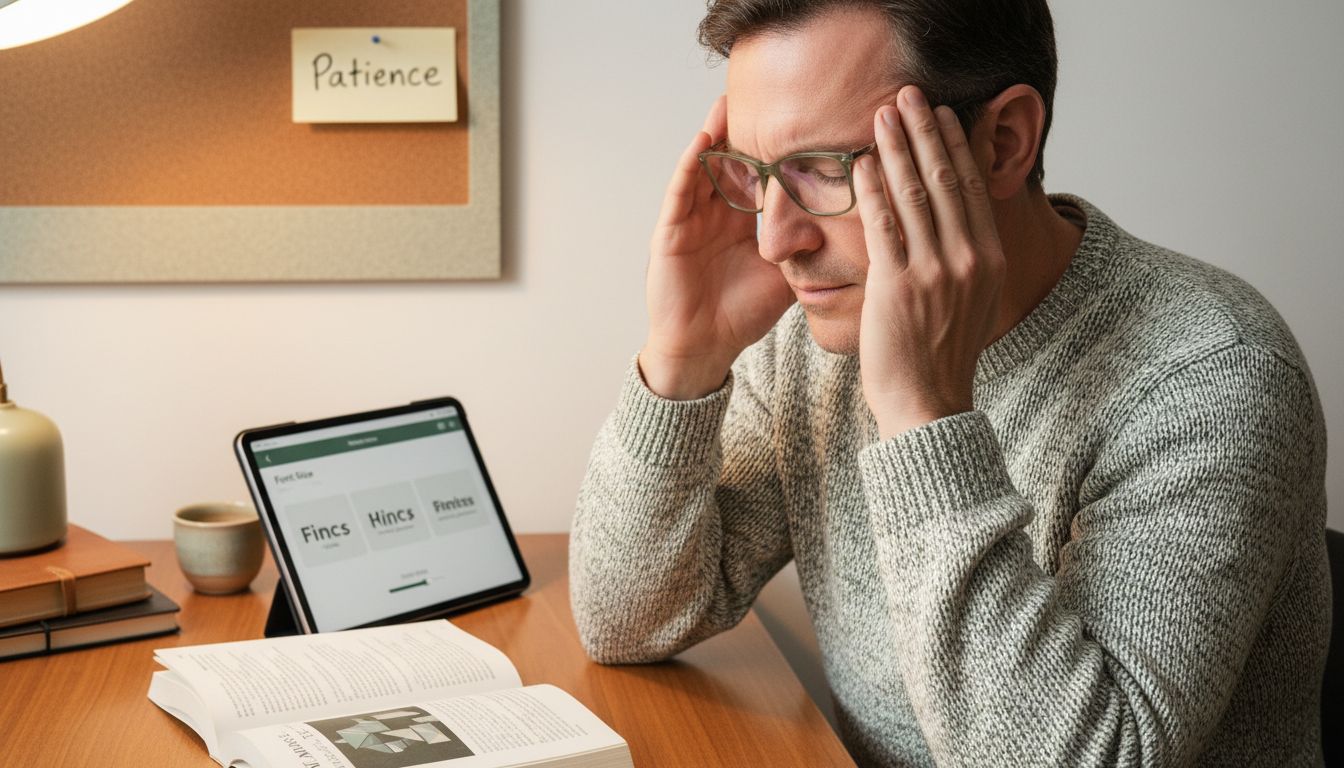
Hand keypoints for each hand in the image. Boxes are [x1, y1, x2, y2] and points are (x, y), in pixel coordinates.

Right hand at [640, 96, 794, 399]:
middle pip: (733, 163)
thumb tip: (849, 237)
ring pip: (706, 166)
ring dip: (716, 134)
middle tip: (766, 97)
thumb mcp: (786, 279)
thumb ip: (810, 254)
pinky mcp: (670, 230)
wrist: (703, 348)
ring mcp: (692, 220)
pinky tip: (705, 138)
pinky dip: (692, 162)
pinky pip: (681, 189)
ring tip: (731, 101)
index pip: (763, 178)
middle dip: (748, 132)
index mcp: (745, 225)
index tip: (804, 123)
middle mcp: (718, 216)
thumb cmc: (740, 317)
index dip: (779, 152)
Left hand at [853, 86, 1005, 438]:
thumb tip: (953, 222)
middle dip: (926, 130)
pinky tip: (863, 162)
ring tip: (883, 115)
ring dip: (897, 147)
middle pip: (945, 178)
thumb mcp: (971, 300)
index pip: (971, 187)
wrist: (927, 402)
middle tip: (910, 95)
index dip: (956, 145)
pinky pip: (883, 224)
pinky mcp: (898, 284)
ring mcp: (934, 270)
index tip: (943, 114)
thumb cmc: (940, 354)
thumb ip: (965, 258)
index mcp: (990, 259)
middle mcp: (968, 259)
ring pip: (915, 193)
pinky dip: (873, 188)